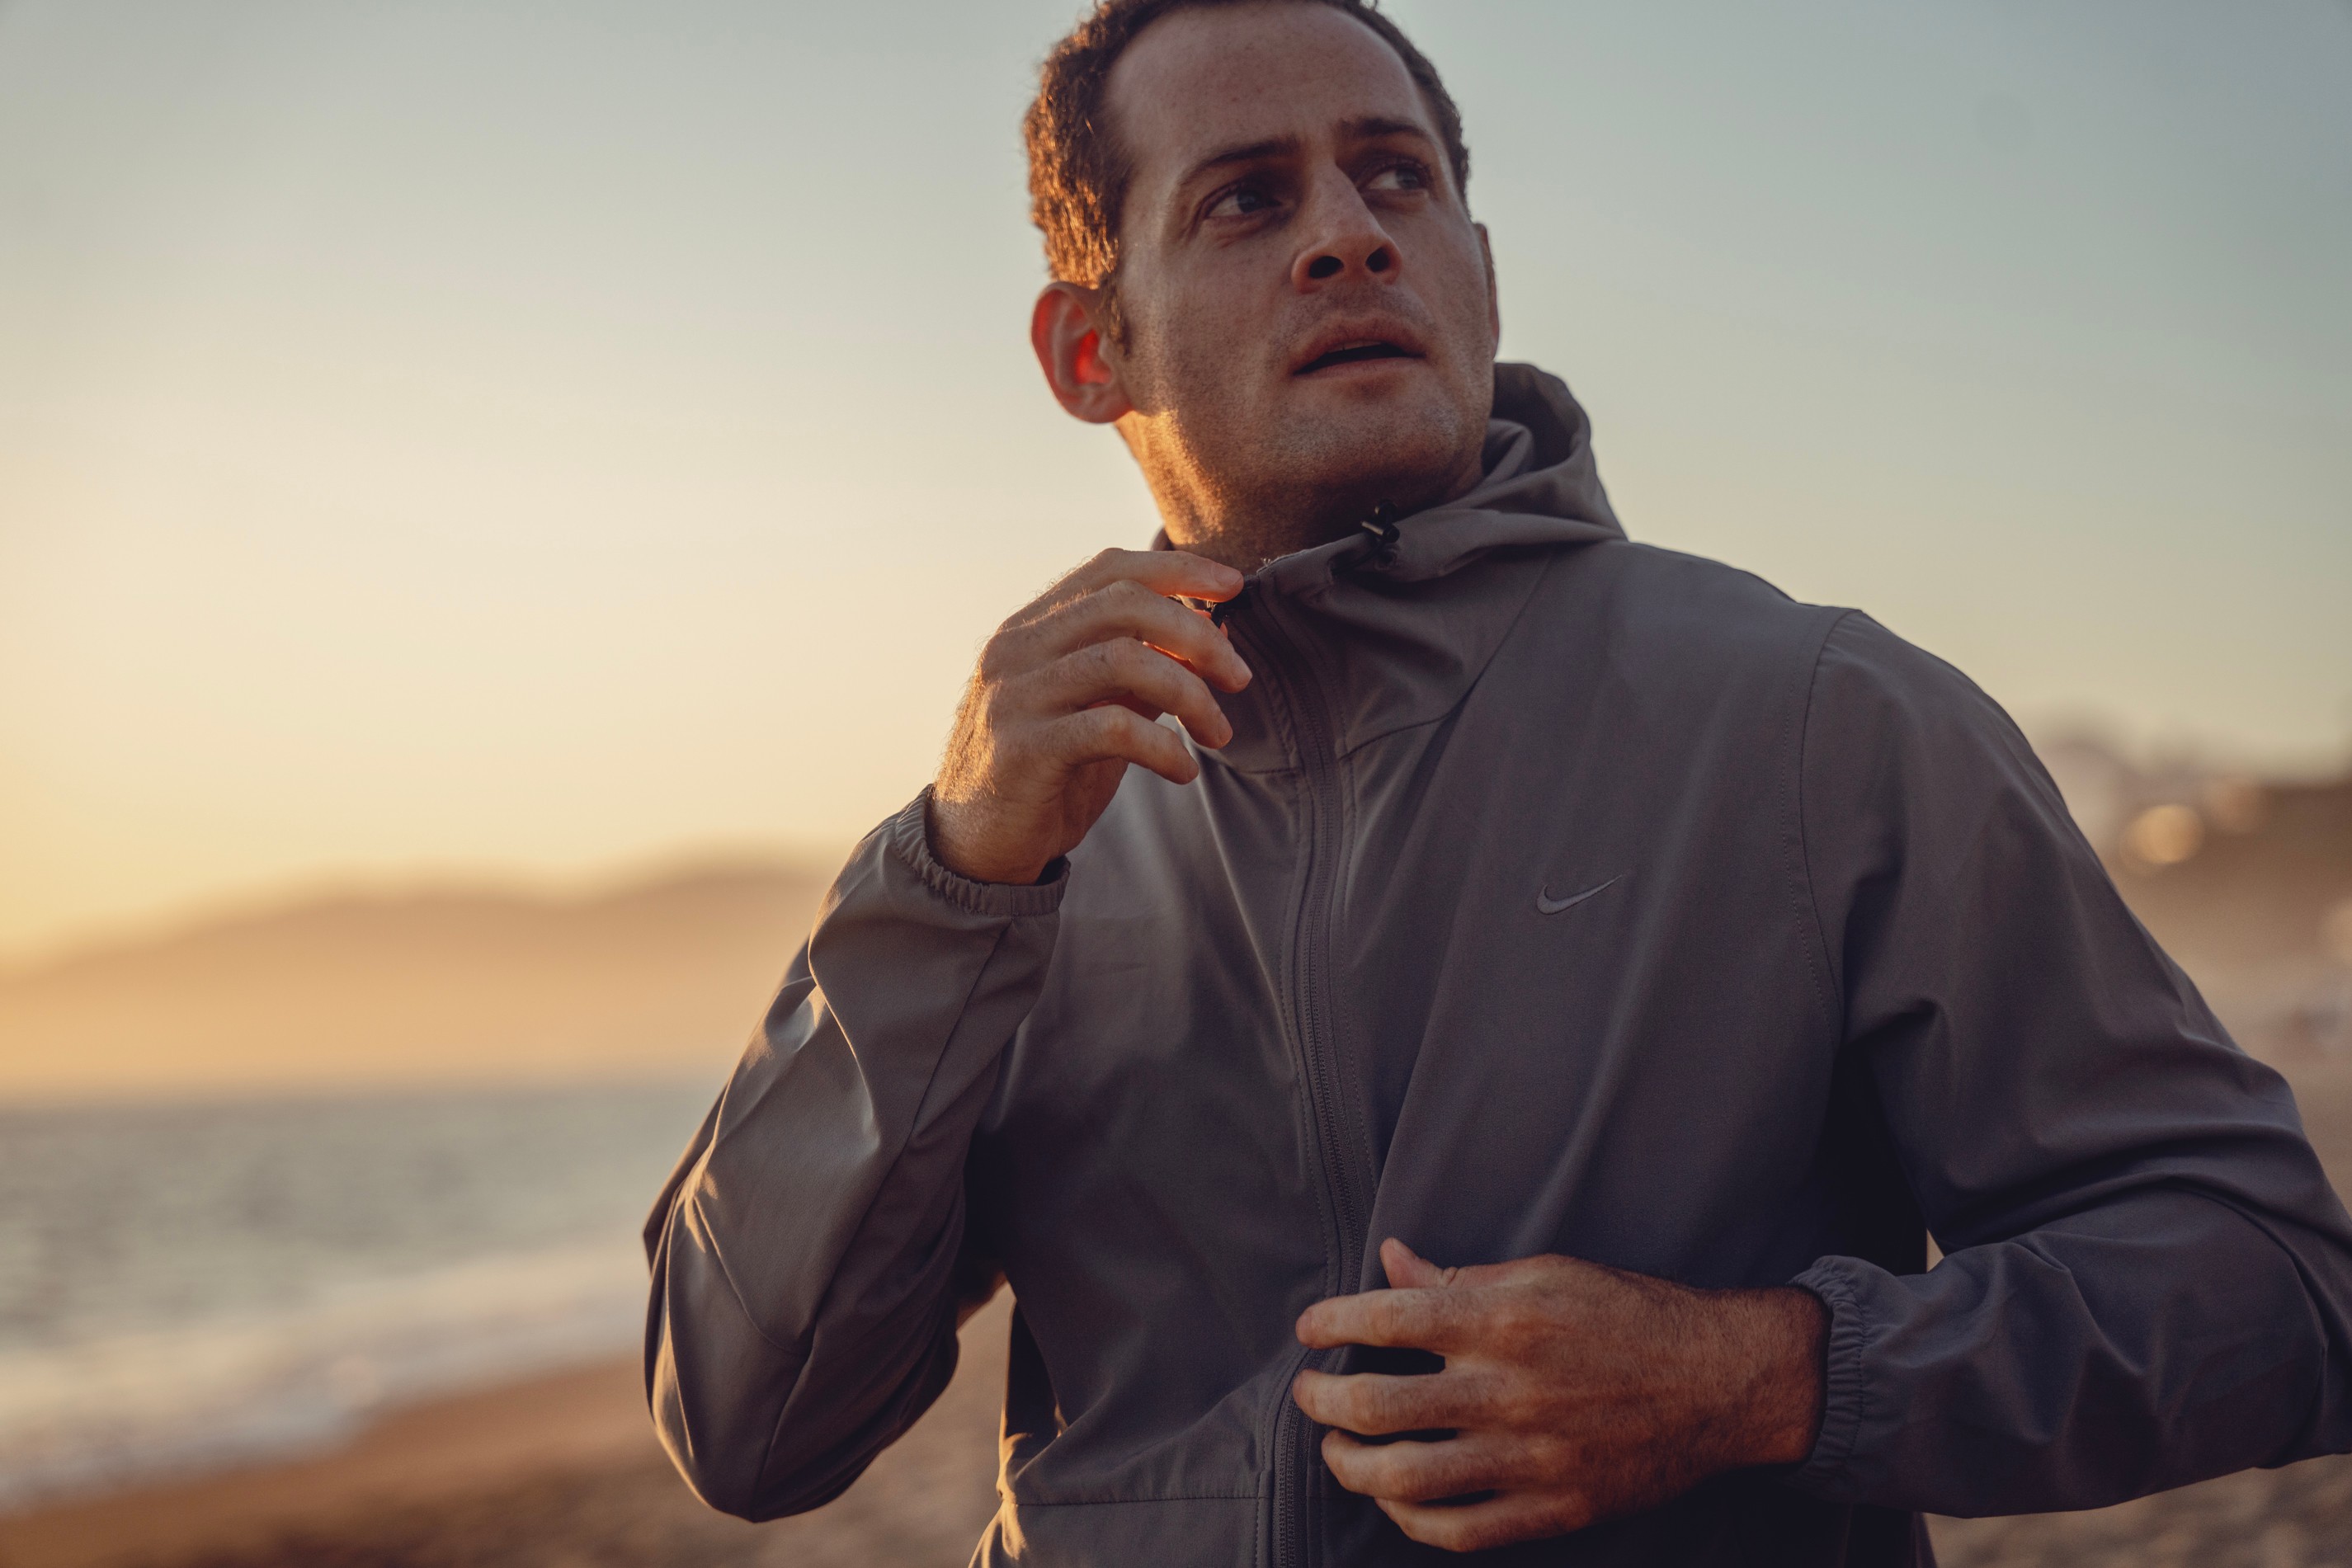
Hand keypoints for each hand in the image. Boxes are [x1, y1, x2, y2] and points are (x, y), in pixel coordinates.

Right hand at [931, 548, 1250, 883]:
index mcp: (1031, 629)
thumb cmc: (1045, 777)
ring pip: (1123, 659)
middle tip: (1239, 677)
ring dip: (1189, 693)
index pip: (1108, 570)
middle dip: (1197, 634)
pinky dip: (1163, 746)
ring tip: (1218, 733)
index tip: (1233, 587)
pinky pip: (1112, 729)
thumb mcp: (1097, 712)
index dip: (1177, 569)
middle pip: (1124, 604)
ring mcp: (1015, 696)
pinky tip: (1183, 771)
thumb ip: (1141, 673)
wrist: (974, 849)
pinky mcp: (1023, 749)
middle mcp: (1016, 649)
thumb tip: (1212, 638)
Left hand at [1290, 1239, 1826, 1552]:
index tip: (1308, 1329)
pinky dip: (1411, 1520)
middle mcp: (1510, 1389)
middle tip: (1309, 1394)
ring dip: (1352, 1466)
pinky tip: (1394, 1499)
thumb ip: (1461, 1274)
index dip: (1331, 1323)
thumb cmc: (1629, 1313)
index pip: (1387, 1319)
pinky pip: (1461, 1530)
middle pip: (1379, 1406)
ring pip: (1406, 1480)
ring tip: (1338, 1449)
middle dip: (1323, 1402)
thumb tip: (1391, 1261)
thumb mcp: (1547, 1272)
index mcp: (1504, 1319)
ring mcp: (1531, 1457)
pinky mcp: (1555, 1508)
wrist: (1719, 1381)